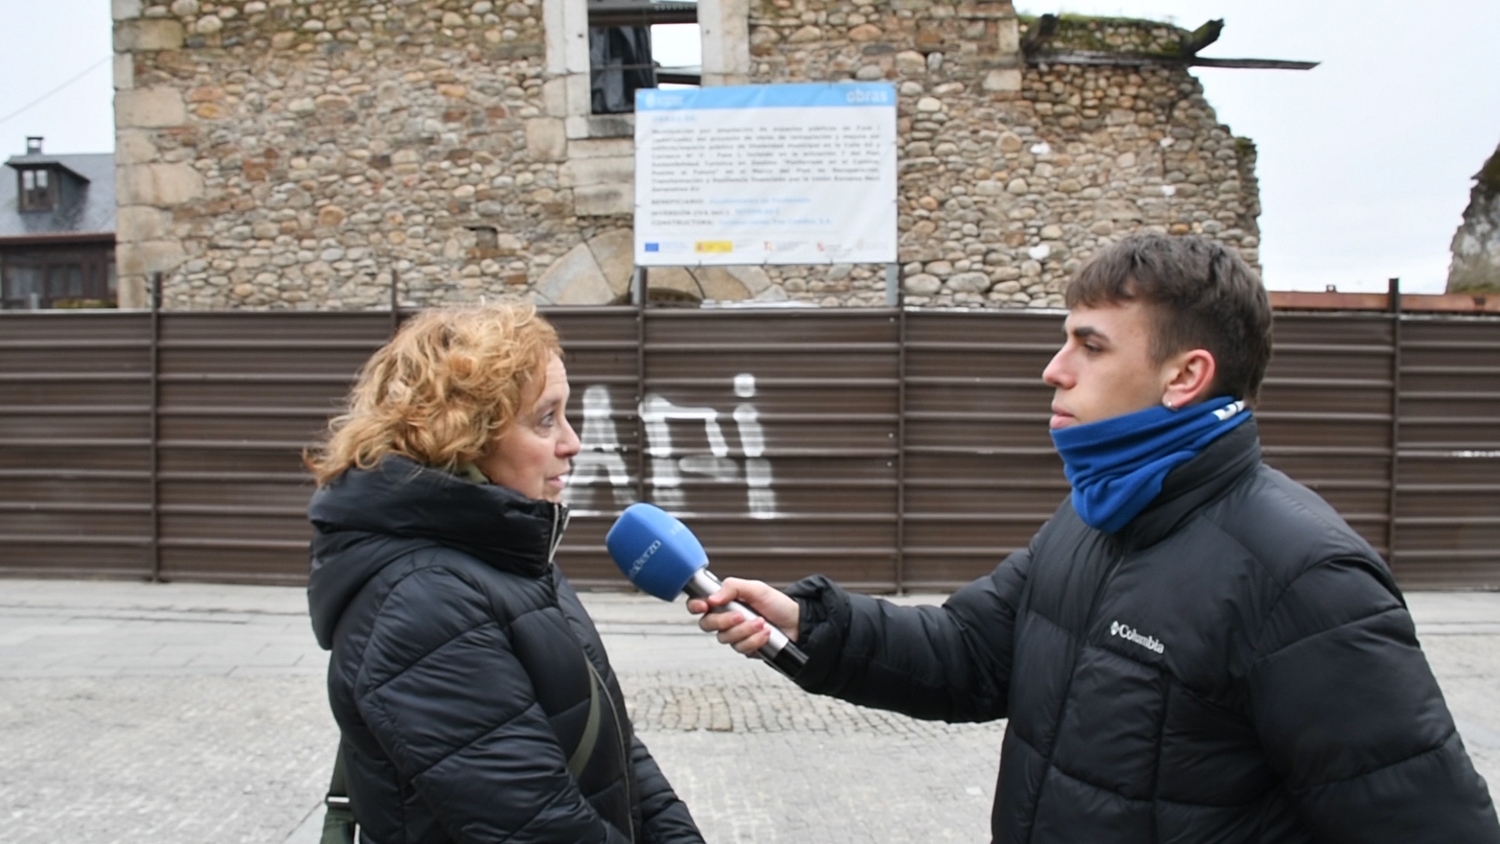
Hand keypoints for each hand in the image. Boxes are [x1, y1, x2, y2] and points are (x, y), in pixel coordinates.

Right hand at [685, 577, 800, 655]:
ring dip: (745, 630)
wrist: (796, 623)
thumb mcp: (756, 588)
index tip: (704, 605)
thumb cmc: (777, 604)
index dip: (695, 605)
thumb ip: (732, 587)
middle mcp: (726, 619)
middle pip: (707, 624)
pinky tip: (765, 633)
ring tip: (761, 622)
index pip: (699, 604)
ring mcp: (734, 635)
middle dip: (724, 621)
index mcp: (725, 601)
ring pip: (724, 638)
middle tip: (740, 615)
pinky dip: (754, 640)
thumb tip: (712, 598)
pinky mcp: (745, 648)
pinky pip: (740, 648)